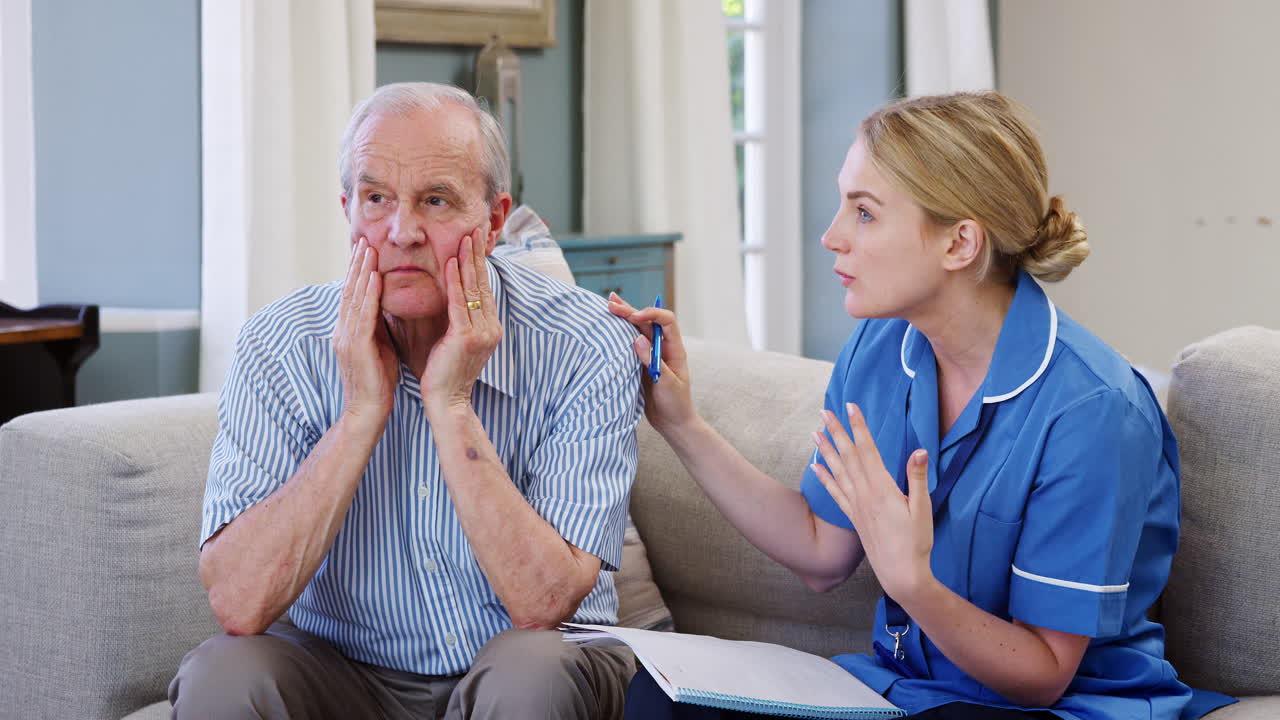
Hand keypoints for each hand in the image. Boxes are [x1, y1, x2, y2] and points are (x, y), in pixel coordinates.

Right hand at [334, 237, 398, 430]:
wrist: (368, 412)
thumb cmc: (378, 382)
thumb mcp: (380, 347)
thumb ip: (379, 326)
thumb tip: (388, 306)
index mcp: (350, 331)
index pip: (354, 295)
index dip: (358, 272)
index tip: (366, 250)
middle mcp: (344, 331)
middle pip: (350, 290)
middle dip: (356, 264)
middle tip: (363, 239)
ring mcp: (346, 338)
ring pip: (353, 298)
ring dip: (361, 272)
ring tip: (368, 249)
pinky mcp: (355, 348)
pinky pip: (362, 316)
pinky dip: (368, 295)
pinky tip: (374, 278)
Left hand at [420, 231, 501, 413]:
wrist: (445, 403)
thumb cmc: (443, 374)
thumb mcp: (452, 340)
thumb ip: (453, 317)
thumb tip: (445, 293)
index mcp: (489, 328)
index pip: (484, 289)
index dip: (479, 264)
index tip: (474, 241)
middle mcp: (491, 327)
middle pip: (483, 283)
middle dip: (479, 255)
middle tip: (476, 228)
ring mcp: (482, 332)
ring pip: (474, 289)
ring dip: (469, 260)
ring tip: (466, 236)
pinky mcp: (468, 337)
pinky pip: (461, 303)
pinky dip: (456, 281)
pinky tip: (452, 262)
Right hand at [606, 293, 696, 434]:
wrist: (672, 423)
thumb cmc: (676, 404)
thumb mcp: (666, 384)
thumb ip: (653, 361)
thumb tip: (637, 339)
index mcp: (675, 349)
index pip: (666, 322)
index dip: (651, 315)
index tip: (635, 317)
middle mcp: (662, 348)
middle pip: (647, 323)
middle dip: (630, 311)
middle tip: (611, 303)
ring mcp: (650, 355)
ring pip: (636, 331)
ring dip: (623, 319)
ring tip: (609, 305)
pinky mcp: (639, 364)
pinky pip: (628, 346)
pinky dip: (619, 336)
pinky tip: (608, 328)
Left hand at [810, 403, 934, 601]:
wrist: (900, 574)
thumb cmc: (916, 542)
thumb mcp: (922, 509)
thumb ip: (918, 478)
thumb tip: (919, 451)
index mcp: (882, 489)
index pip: (867, 450)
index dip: (859, 427)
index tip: (851, 407)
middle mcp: (864, 494)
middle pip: (848, 456)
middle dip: (836, 431)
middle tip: (824, 411)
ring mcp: (856, 506)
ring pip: (837, 471)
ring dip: (826, 450)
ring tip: (815, 432)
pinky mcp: (853, 517)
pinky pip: (834, 492)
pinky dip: (824, 477)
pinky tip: (815, 466)